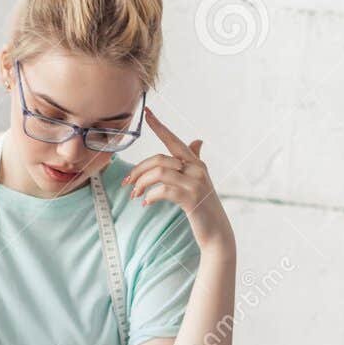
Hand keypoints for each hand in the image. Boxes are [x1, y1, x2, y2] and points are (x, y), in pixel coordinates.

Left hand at [122, 108, 234, 252]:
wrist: (216, 232)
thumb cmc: (204, 205)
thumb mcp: (201, 180)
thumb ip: (196, 159)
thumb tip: (198, 140)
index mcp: (195, 163)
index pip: (174, 140)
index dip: (160, 126)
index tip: (147, 112)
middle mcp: (197, 169)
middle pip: (159, 159)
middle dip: (138, 170)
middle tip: (126, 182)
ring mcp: (195, 184)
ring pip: (159, 173)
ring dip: (141, 183)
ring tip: (134, 194)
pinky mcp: (191, 199)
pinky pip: (164, 190)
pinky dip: (150, 196)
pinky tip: (146, 203)